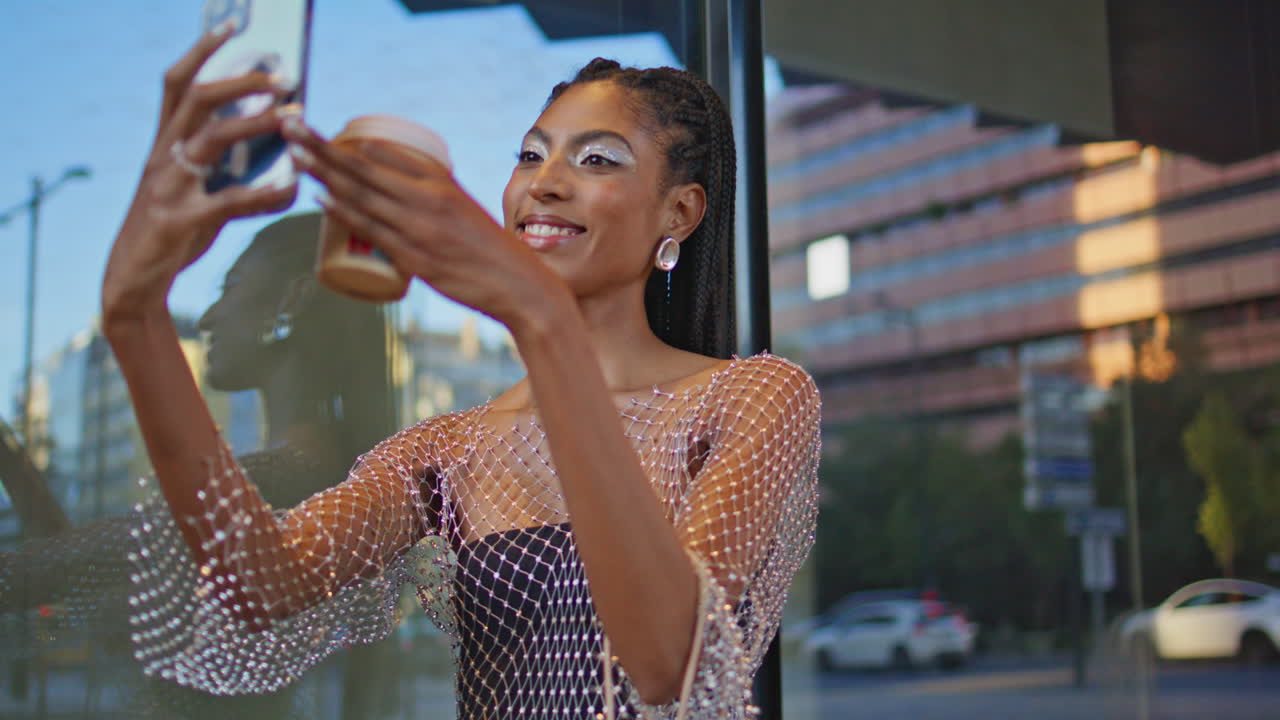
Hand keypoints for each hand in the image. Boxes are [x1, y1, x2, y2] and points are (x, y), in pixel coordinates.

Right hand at [102, 25, 298, 324]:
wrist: (134, 278)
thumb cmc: (173, 227)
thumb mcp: (196, 188)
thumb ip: (228, 165)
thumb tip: (284, 147)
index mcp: (165, 142)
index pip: (178, 82)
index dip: (202, 50)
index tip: (232, 24)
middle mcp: (163, 155)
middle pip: (197, 99)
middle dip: (240, 82)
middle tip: (282, 79)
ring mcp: (168, 186)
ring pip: (212, 139)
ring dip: (256, 125)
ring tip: (293, 119)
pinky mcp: (180, 220)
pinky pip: (229, 201)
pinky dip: (264, 194)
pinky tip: (291, 187)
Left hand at [282, 119, 563, 327]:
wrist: (519, 284)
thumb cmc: (487, 250)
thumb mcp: (461, 211)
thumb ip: (429, 199)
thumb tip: (394, 194)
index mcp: (440, 184)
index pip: (384, 155)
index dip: (344, 143)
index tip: (312, 128)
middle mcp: (428, 200)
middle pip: (364, 168)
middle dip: (322, 147)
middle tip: (289, 126)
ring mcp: (420, 229)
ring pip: (363, 196)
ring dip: (325, 173)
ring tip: (294, 154)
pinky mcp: (416, 259)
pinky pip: (373, 230)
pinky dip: (345, 212)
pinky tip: (321, 197)